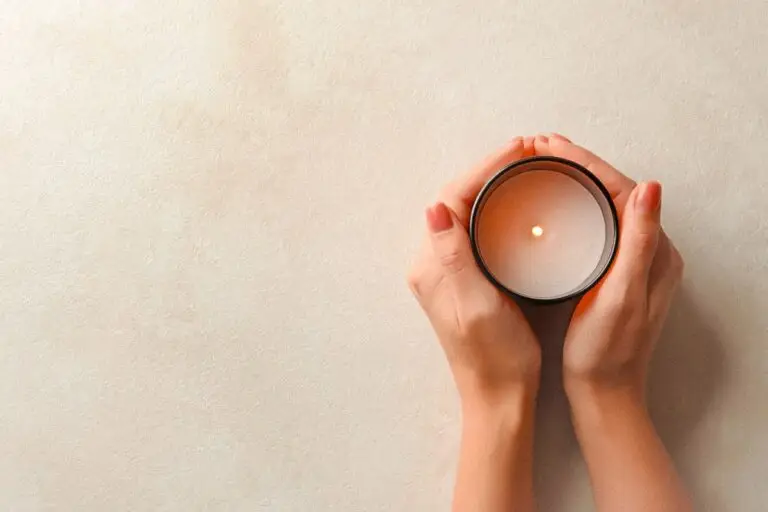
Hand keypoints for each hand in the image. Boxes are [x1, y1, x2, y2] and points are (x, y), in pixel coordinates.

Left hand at [407, 137, 541, 405]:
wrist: (498, 396)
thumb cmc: (494, 357)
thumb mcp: (477, 305)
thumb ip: (454, 257)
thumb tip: (435, 208)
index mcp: (432, 267)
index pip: (451, 199)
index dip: (483, 169)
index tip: (518, 151)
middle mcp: (432, 265)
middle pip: (455, 200)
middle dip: (487, 171)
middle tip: (525, 153)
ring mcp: (446, 272)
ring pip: (464, 212)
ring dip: (490, 186)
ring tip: (523, 168)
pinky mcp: (463, 280)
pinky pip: (473, 231)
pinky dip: (493, 210)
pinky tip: (514, 206)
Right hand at [533, 134, 684, 399]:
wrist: (604, 391)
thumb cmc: (608, 351)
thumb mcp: (622, 296)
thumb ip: (637, 243)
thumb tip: (650, 187)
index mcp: (655, 251)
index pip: (622, 188)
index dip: (586, 162)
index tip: (550, 145)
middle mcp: (647, 250)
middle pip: (611, 190)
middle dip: (576, 164)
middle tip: (538, 147)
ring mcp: (629, 261)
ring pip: (601, 205)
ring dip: (573, 181)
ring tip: (540, 165)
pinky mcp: (611, 272)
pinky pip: (594, 224)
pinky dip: (573, 206)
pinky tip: (551, 204)